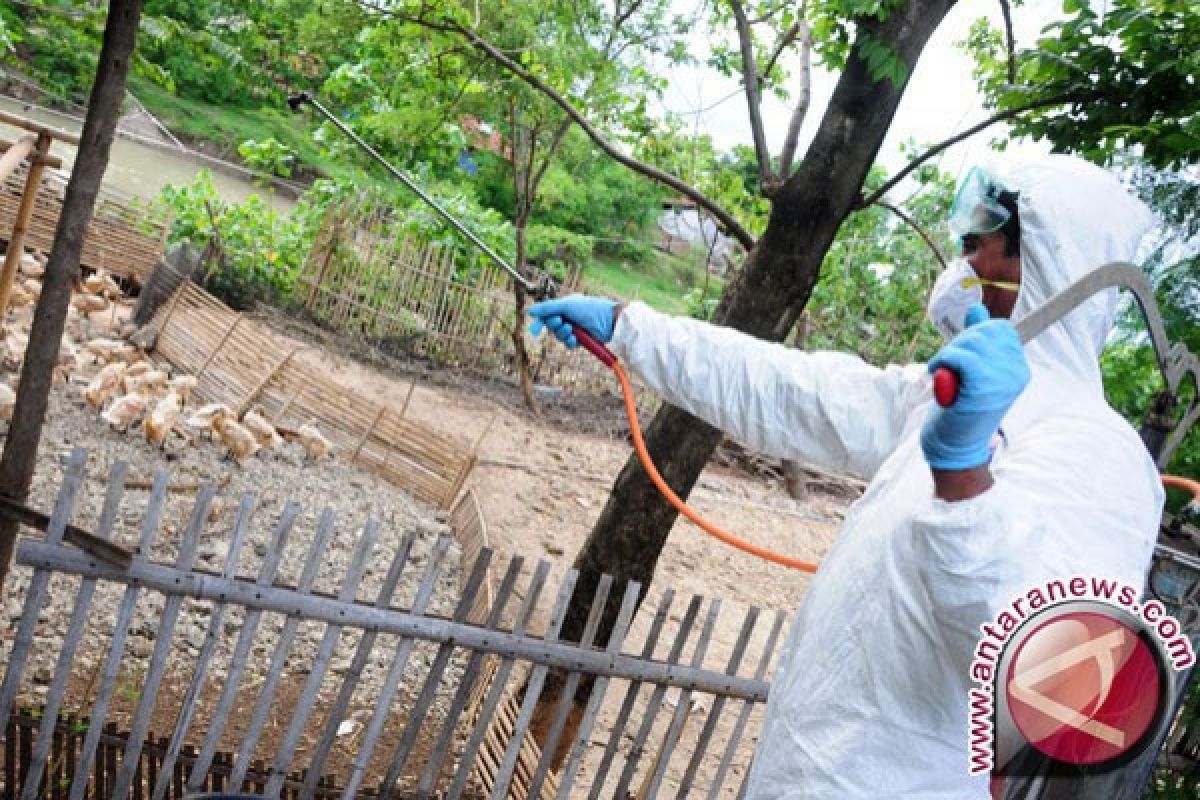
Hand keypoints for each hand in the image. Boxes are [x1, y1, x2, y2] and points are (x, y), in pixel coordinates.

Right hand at [528, 294, 616, 348]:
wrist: (609, 322)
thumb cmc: (590, 309)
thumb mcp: (567, 305)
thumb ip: (548, 308)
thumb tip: (530, 311)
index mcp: (566, 305)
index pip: (548, 314)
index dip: (540, 322)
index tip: (535, 331)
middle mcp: (569, 316)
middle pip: (552, 326)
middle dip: (554, 326)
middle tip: (561, 322)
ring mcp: (575, 328)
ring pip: (559, 336)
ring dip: (562, 334)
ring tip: (571, 330)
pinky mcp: (581, 340)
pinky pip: (568, 344)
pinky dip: (570, 342)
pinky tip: (575, 339)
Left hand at [921, 303, 1029, 470]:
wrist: (954, 447)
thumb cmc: (960, 409)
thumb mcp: (971, 371)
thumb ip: (977, 341)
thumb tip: (977, 308)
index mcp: (1019, 368)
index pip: (1000, 329)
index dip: (974, 336)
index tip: (961, 357)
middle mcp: (1017, 371)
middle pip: (985, 330)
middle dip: (959, 343)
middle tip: (949, 366)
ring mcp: (1003, 379)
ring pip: (970, 342)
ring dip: (948, 354)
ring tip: (945, 374)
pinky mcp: (984, 387)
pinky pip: (959, 356)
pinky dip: (942, 361)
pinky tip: (938, 375)